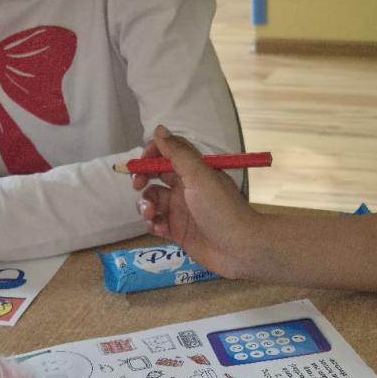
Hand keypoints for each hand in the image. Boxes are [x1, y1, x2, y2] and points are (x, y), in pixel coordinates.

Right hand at [134, 126, 267, 278]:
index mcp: (193, 171)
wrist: (239, 248)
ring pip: (152, 201)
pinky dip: (153, 224)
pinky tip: (160, 229)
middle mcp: (185, 188)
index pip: (167, 154)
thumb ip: (178, 153)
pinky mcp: (177, 231)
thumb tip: (159, 129)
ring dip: (146, 205)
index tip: (141, 163)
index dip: (151, 155)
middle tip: (137, 186)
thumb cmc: (221, 208)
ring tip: (151, 214)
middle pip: (155, 177)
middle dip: (142, 179)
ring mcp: (181, 211)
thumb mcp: (199, 176)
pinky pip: (156, 223)